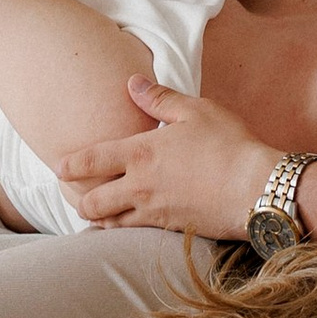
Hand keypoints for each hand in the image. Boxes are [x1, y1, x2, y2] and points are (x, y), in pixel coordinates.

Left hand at [52, 77, 272, 236]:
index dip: (70, 165)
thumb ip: (159, 99)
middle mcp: (140, 185)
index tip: (58, 168)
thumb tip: (132, 83)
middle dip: (79, 201)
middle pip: (92, 202)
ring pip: (111, 223)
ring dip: (99, 219)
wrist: (257, 188)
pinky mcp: (170, 229)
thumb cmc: (230, 144)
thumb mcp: (196, 110)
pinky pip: (135, 234)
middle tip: (75, 197)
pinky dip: (123, 231)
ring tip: (95, 215)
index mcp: (141, 152)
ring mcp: (154, 211)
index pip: (91, 160)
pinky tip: (125, 227)